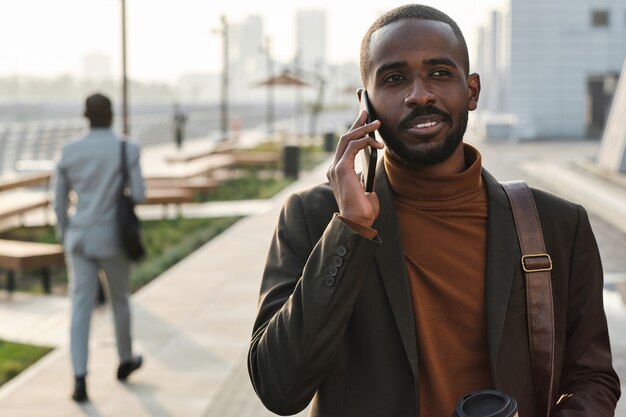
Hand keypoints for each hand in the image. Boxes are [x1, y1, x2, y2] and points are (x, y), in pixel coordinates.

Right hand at [326, 110, 383, 227]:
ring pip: (347, 139)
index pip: (345, 147)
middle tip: (367, 113)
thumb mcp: (366, 189)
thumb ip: (365, 176)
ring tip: (377, 124)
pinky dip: (365, 141)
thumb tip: (372, 162)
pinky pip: (353, 147)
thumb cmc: (363, 210)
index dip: (354, 132)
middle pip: (344, 138)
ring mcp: (336, 168)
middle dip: (357, 124)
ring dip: (364, 130)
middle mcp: (334, 168)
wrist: (357, 222)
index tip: (363, 121)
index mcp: (339, 172)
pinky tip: (377, 143)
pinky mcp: (341, 169)